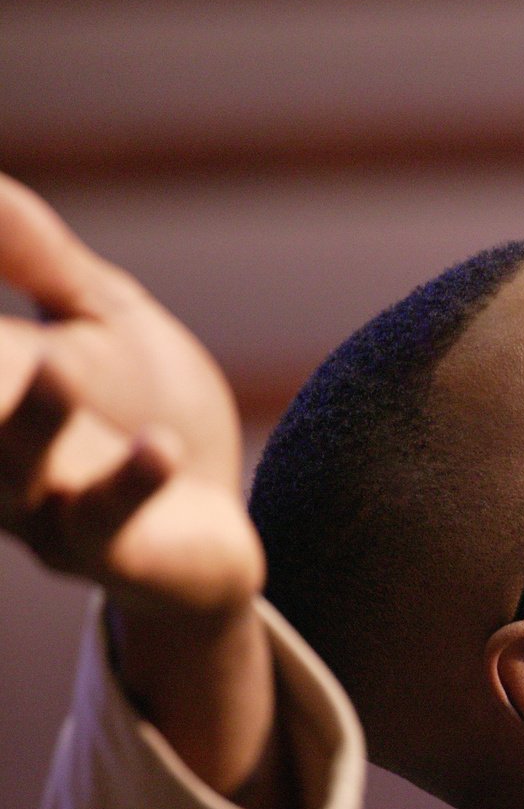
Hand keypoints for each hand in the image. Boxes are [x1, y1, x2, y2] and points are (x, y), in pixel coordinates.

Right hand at [0, 173, 261, 613]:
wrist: (216, 531)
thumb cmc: (149, 413)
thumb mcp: (102, 317)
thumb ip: (38, 256)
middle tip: (0, 349)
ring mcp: (45, 512)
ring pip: (17, 470)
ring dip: (34, 421)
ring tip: (56, 368)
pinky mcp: (114, 552)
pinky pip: (108, 524)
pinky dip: (131, 484)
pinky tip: (158, 447)